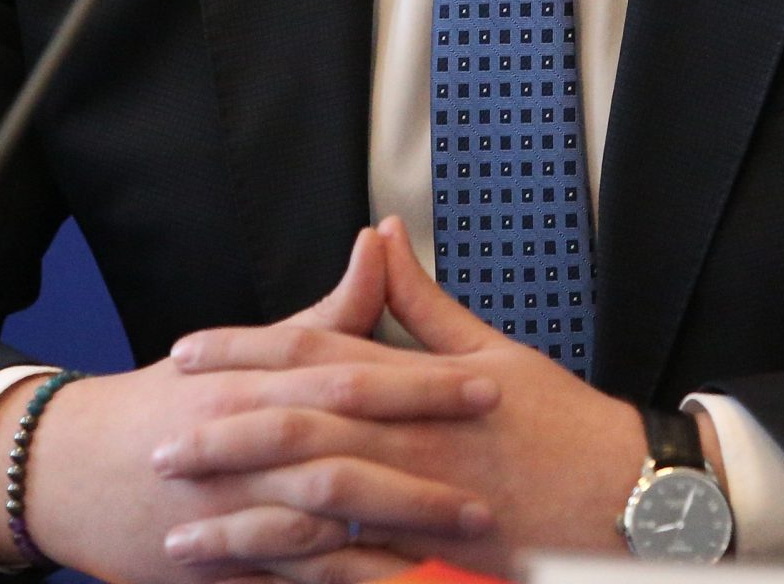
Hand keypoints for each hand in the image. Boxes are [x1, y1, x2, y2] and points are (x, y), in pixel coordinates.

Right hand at [0, 228, 498, 583]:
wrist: (71, 466)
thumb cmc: (168, 402)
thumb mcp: (244, 352)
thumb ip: (324, 314)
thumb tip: (377, 245)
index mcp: (256, 382)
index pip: (351, 375)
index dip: (421, 384)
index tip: (487, 386)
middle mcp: (246, 441)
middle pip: (347, 450)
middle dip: (426, 465)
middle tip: (497, 478)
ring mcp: (234, 505)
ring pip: (327, 521)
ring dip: (399, 531)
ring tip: (465, 540)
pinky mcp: (222, 558)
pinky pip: (295, 572)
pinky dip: (348, 578)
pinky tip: (402, 579)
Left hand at [162, 218, 645, 580]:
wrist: (626, 498)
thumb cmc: (560, 424)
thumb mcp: (493, 349)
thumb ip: (424, 301)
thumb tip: (382, 235)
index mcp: (417, 379)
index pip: (314, 351)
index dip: (245, 350)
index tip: (188, 353)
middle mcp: (409, 436)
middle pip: (295, 426)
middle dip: (221, 434)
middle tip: (158, 442)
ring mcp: (417, 501)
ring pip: (309, 507)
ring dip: (239, 518)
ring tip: (178, 527)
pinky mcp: (426, 557)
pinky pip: (346, 569)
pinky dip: (290, 574)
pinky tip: (246, 581)